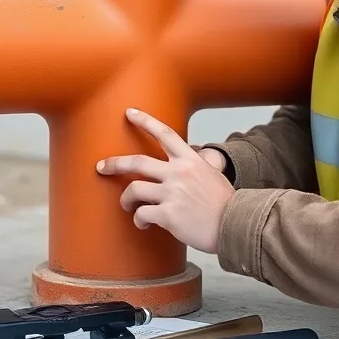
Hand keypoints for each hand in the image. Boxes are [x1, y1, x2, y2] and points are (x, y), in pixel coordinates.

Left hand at [96, 108, 234, 253]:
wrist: (237, 225)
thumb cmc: (225, 204)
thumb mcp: (212, 176)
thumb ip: (193, 169)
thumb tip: (180, 167)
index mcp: (190, 160)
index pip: (164, 133)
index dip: (145, 121)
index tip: (129, 113)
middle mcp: (179, 173)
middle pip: (137, 162)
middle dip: (114, 163)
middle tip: (102, 167)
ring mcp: (173, 193)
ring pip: (134, 190)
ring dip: (125, 199)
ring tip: (126, 205)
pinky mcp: (168, 215)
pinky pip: (141, 214)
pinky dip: (138, 220)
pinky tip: (143, 223)